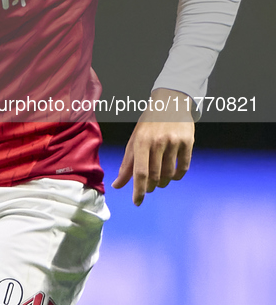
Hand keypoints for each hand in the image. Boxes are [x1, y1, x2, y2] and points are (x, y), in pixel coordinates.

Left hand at [111, 88, 193, 205]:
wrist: (170, 101)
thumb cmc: (148, 124)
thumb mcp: (134, 140)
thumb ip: (126, 164)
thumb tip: (117, 185)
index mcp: (141, 141)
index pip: (140, 172)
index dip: (138, 190)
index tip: (137, 202)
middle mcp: (158, 142)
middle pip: (155, 176)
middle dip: (150, 187)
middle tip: (148, 187)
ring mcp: (174, 142)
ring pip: (169, 174)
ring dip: (163, 182)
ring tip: (159, 180)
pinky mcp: (188, 142)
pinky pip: (183, 168)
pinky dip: (177, 176)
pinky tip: (172, 175)